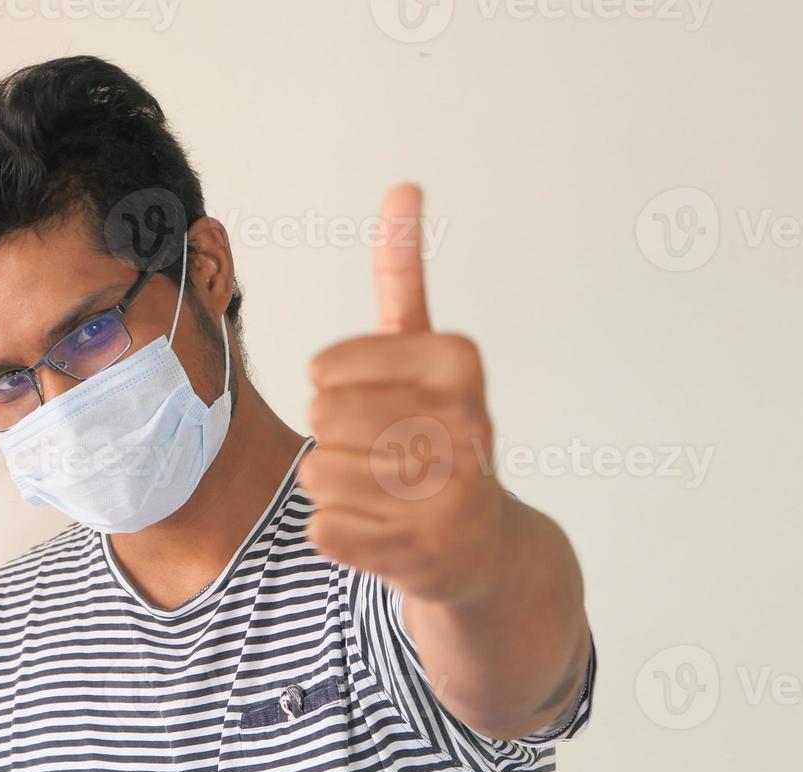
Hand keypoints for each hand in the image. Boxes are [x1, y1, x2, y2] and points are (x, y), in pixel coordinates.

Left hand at [298, 183, 505, 605]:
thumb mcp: (430, 357)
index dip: (329, 388)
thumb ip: (406, 279)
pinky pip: (324, 530)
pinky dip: (337, 533)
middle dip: (332, 437)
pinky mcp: (422, 555)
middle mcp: (466, 426)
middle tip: (376, 451)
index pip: (324, 371)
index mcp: (460, 364)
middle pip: (320, 421)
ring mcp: (447, 496)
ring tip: (382, 492)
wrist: (485, 550)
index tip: (366, 399)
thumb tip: (404, 184)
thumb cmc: (441, 438)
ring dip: (333, 486)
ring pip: (317, 475)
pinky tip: (380, 531)